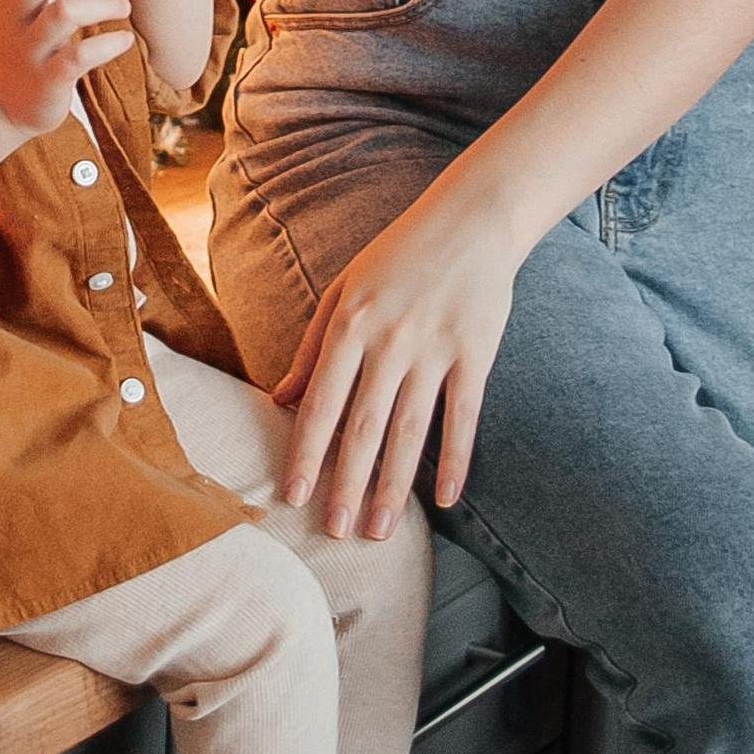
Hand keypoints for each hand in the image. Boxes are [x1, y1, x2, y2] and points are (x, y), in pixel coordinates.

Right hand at [0, 0, 136, 138]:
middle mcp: (13, 22)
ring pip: (62, 14)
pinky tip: (124, 40)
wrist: (1, 106)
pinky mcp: (48, 81)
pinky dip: (106, 45)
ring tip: (124, 6)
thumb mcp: (18, 7)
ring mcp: (29, 52)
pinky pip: (78, 57)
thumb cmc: (21, 46)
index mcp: (4, 0)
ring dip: (100, 3)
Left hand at [273, 178, 526, 532]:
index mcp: (350, 324)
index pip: (321, 403)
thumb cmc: (397, 255)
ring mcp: (435, 349)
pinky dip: (455, 459)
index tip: (292, 496)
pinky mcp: (475, 354)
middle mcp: (389, 341)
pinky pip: (463, 416)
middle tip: (335, 533)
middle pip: (363, 427)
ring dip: (394, 486)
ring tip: (380, 531)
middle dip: (347, 485)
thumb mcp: (343, 291)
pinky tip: (446, 499)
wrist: (469, 220)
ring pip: (410, 431)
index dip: (305, 453)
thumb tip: (278, 399)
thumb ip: (312, 348)